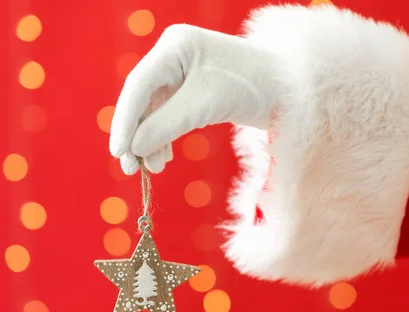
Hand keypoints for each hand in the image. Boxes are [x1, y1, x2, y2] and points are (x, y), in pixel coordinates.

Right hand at [109, 24, 279, 173]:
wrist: (290, 91)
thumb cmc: (251, 87)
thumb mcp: (203, 106)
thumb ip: (164, 126)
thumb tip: (133, 148)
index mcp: (175, 46)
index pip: (138, 85)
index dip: (125, 120)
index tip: (118, 151)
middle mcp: (174, 56)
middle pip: (143, 99)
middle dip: (137, 134)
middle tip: (130, 168)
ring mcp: (183, 74)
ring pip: (154, 111)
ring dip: (150, 140)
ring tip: (151, 169)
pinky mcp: (193, 91)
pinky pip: (169, 116)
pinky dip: (165, 138)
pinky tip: (163, 158)